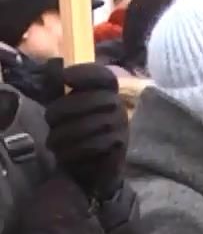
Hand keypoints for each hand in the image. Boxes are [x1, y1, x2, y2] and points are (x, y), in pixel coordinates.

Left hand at [44, 63, 128, 200]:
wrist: (93, 169)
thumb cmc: (78, 134)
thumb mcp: (64, 109)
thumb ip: (57, 88)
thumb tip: (53, 64)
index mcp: (106, 93)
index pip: (104, 76)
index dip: (85, 73)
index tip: (65, 78)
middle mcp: (118, 105)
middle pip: (90, 99)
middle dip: (62, 110)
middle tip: (48, 120)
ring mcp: (122, 125)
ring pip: (90, 123)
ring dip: (65, 134)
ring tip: (53, 143)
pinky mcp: (120, 145)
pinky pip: (95, 143)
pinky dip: (75, 150)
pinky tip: (65, 154)